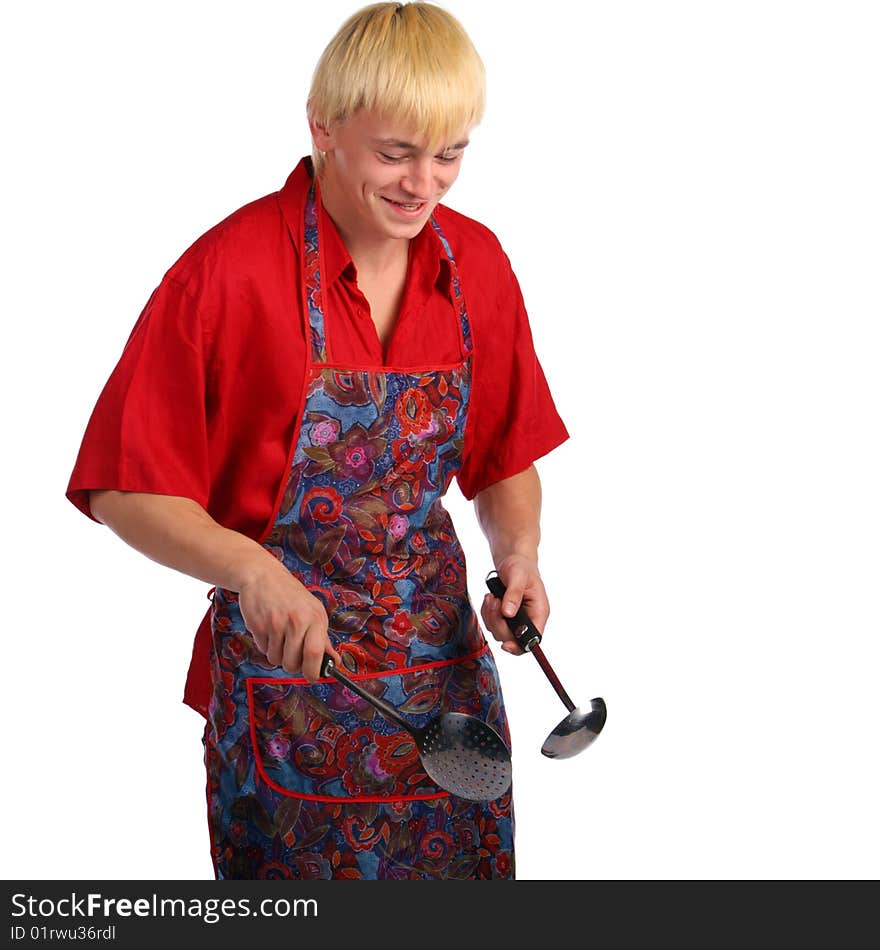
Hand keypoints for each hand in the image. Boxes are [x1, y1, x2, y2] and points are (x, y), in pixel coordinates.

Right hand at [238, 558, 340, 681]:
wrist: (263, 575)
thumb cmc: (291, 596)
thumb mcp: (313, 611)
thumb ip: (323, 638)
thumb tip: (334, 662)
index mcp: (315, 617)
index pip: (315, 653)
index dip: (313, 671)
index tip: (313, 677)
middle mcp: (296, 620)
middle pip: (293, 663)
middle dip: (292, 666)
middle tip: (292, 654)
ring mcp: (275, 623)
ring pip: (276, 660)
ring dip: (277, 655)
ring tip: (279, 636)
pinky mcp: (258, 625)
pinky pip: (262, 650)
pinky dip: (265, 645)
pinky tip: (268, 629)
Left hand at [481, 554, 548, 654]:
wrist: (513, 560)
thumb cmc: (520, 566)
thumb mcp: (518, 575)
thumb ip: (514, 594)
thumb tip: (508, 613)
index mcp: (539, 612)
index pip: (533, 639)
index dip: (520, 646)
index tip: (505, 644)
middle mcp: (529, 620)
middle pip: (511, 638)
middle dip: (497, 622)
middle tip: (494, 601)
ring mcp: (516, 620)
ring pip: (498, 632)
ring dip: (490, 616)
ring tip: (491, 597)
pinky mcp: (504, 618)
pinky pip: (491, 624)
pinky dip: (486, 613)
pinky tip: (490, 598)